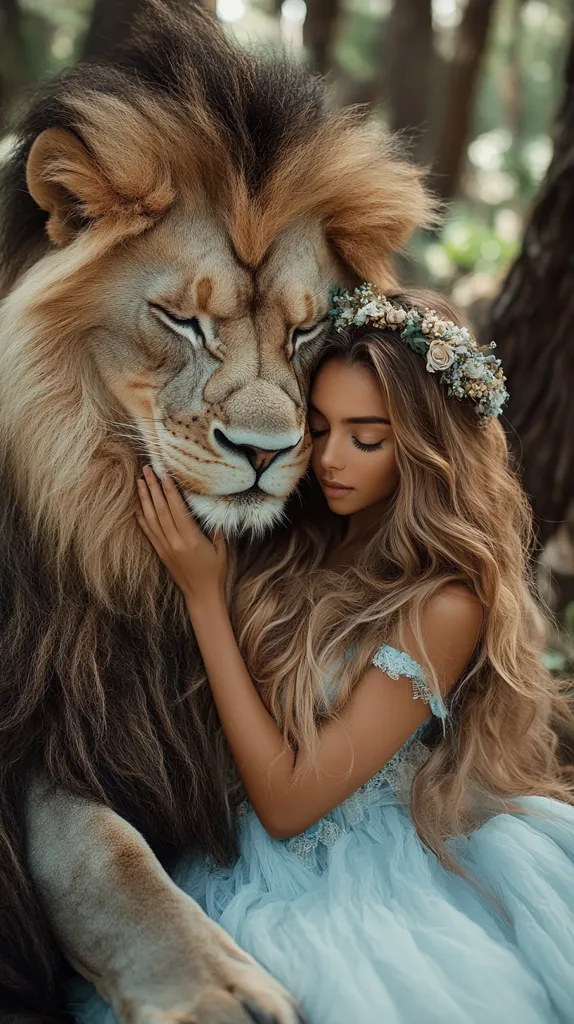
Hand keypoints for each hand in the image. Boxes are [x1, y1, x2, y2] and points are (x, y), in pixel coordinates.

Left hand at [135, 466, 226, 604]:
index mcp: (190, 539)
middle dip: (153, 488)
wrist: (201, 596)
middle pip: (160, 510)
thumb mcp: (222, 549)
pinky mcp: (160, 553)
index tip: (165, 474)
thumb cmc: (215, 572)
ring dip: (144, 498)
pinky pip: (148, 532)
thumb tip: (213, 508)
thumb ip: (217, 529)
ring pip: (151, 518)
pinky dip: (141, 518)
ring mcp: (165, 548)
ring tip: (139, 482)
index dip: (170, 490)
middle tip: (146, 470)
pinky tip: (138, 506)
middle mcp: (174, 542)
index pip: (176, 509)